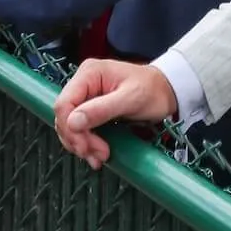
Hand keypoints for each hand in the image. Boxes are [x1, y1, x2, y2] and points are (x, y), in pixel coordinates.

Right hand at [52, 60, 177, 169]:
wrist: (167, 91)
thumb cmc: (153, 90)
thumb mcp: (130, 99)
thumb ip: (101, 109)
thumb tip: (72, 122)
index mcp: (89, 73)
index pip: (64, 104)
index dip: (70, 129)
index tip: (86, 147)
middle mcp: (83, 82)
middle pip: (64, 117)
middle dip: (78, 140)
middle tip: (98, 155)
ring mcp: (86, 95)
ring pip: (70, 126)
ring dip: (82, 145)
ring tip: (100, 157)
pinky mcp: (91, 108)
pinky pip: (80, 128)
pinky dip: (86, 143)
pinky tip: (97, 153)